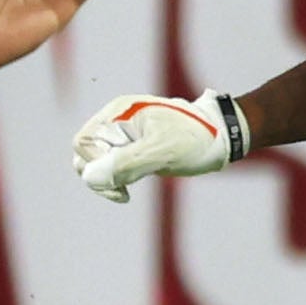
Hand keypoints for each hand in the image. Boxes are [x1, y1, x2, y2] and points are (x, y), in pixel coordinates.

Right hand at [72, 93, 238, 203]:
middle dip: (98, 175)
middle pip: (84, 153)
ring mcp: (123, 136)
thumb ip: (126, 162)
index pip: (84, 143)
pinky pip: (108, 168)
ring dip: (105, 181)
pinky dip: (113, 182)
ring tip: (126, 191)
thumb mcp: (162, 151)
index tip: (120, 182)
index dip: (95, 165)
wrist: (222, 137)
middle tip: (122, 191)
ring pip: (94, 163)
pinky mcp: (131, 150)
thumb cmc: (195, 138)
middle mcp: (116, 121)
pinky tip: (128, 191)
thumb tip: (92, 177)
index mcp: (120, 112)